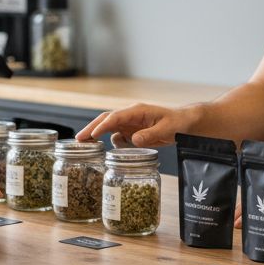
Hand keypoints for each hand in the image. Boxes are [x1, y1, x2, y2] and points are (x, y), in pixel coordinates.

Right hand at [75, 103, 195, 147]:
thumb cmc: (178, 122)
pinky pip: (118, 137)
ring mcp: (131, 124)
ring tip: (85, 148)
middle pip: (106, 120)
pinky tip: (108, 153)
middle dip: (91, 128)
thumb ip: (151, 134)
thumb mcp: (168, 128)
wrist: (186, 123)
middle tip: (78, 140)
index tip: (91, 135)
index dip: (102, 126)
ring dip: (97, 136)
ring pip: (109, 129)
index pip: (115, 117)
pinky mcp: (133, 132)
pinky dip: (111, 144)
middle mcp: (131, 116)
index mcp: (137, 111)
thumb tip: (133, 140)